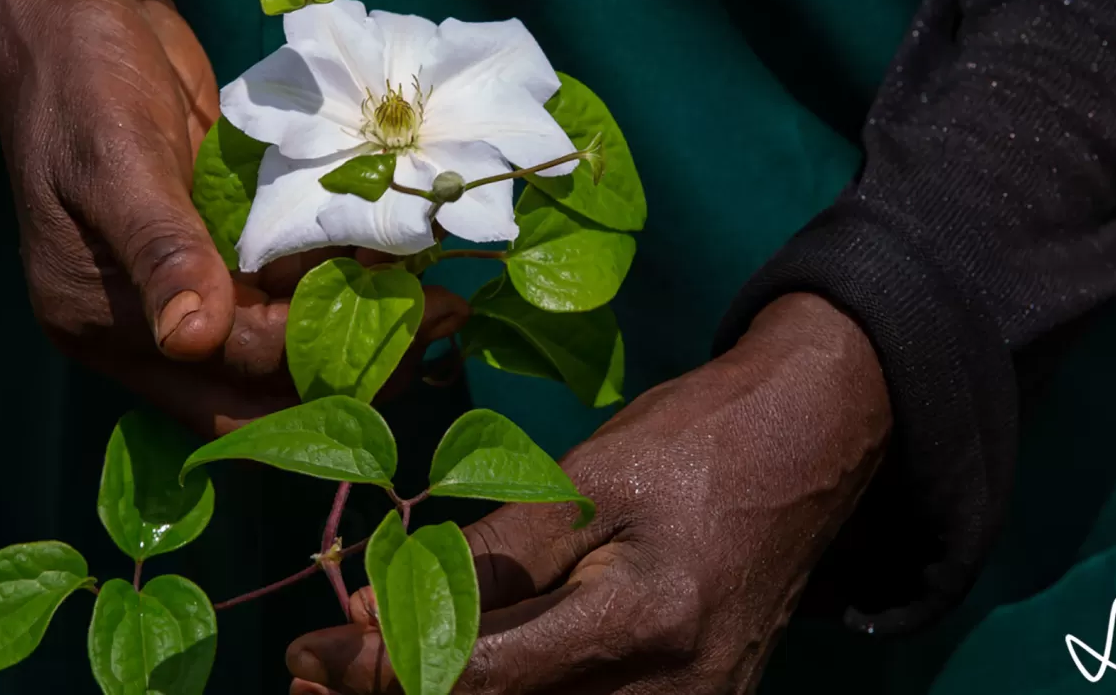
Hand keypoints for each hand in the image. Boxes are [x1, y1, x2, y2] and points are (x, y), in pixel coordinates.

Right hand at [0, 0, 464, 436]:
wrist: (76, 2)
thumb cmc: (79, 77)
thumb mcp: (116, 158)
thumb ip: (160, 249)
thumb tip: (192, 339)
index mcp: (100, 321)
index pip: (223, 370)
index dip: (309, 357)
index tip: (401, 327)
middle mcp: (144, 320)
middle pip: (256, 381)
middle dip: (347, 363)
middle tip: (435, 326)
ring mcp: (185, 277)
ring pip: (280, 332)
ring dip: (353, 317)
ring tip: (438, 294)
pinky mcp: (217, 236)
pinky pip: (284, 276)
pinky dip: (337, 271)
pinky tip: (398, 252)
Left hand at [287, 293, 890, 693]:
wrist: (807, 446)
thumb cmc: (691, 443)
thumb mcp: (583, 481)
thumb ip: (488, 560)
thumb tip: (378, 613)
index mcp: (641, 625)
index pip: (478, 679)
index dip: (381, 672)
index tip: (308, 654)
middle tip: (319, 674)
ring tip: (370, 672)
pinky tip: (459, 671)